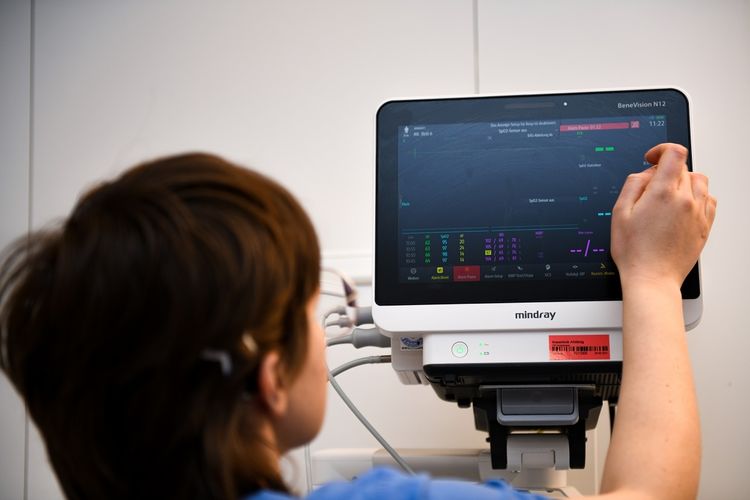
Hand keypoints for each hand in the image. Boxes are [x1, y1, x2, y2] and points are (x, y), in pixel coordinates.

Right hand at [610, 143, 716, 288]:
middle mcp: (685, 200)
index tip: (652, 158)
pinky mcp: (705, 225)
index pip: (674, 153)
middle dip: (666, 171)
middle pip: (684, 167)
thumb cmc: (635, 251)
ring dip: (684, 182)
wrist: (652, 278)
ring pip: (699, 181)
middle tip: (650, 189)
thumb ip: (633, 184)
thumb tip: (646, 172)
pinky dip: (697, 197)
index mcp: (663, 193)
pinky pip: (709, 199)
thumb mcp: (619, 212)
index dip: (662, 150)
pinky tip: (682, 208)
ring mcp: (698, 213)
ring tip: (667, 197)